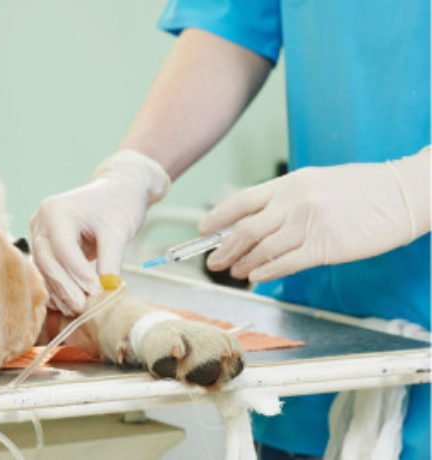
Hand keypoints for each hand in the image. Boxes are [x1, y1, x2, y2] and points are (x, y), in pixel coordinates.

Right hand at [30, 150, 169, 313]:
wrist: (118, 189)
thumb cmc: (119, 204)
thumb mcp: (118, 232)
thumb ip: (110, 262)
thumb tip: (105, 293)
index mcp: (56, 210)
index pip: (63, 249)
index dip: (78, 274)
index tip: (96, 292)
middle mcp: (41, 221)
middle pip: (47, 260)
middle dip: (65, 286)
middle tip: (83, 307)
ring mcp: (39, 232)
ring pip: (44, 269)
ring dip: (60, 291)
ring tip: (79, 309)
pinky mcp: (44, 244)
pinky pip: (47, 269)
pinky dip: (58, 286)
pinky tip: (70, 302)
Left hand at [200, 147, 430, 281]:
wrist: (405, 193)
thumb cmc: (365, 189)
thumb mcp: (319, 182)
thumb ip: (288, 199)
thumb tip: (259, 219)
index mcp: (291, 183)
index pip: (243, 200)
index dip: (218, 216)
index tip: (203, 228)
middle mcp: (295, 202)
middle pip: (246, 228)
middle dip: (225, 248)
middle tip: (214, 261)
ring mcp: (309, 224)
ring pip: (263, 249)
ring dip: (244, 264)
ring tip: (235, 272)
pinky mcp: (326, 247)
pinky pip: (286, 263)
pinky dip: (267, 272)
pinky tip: (256, 278)